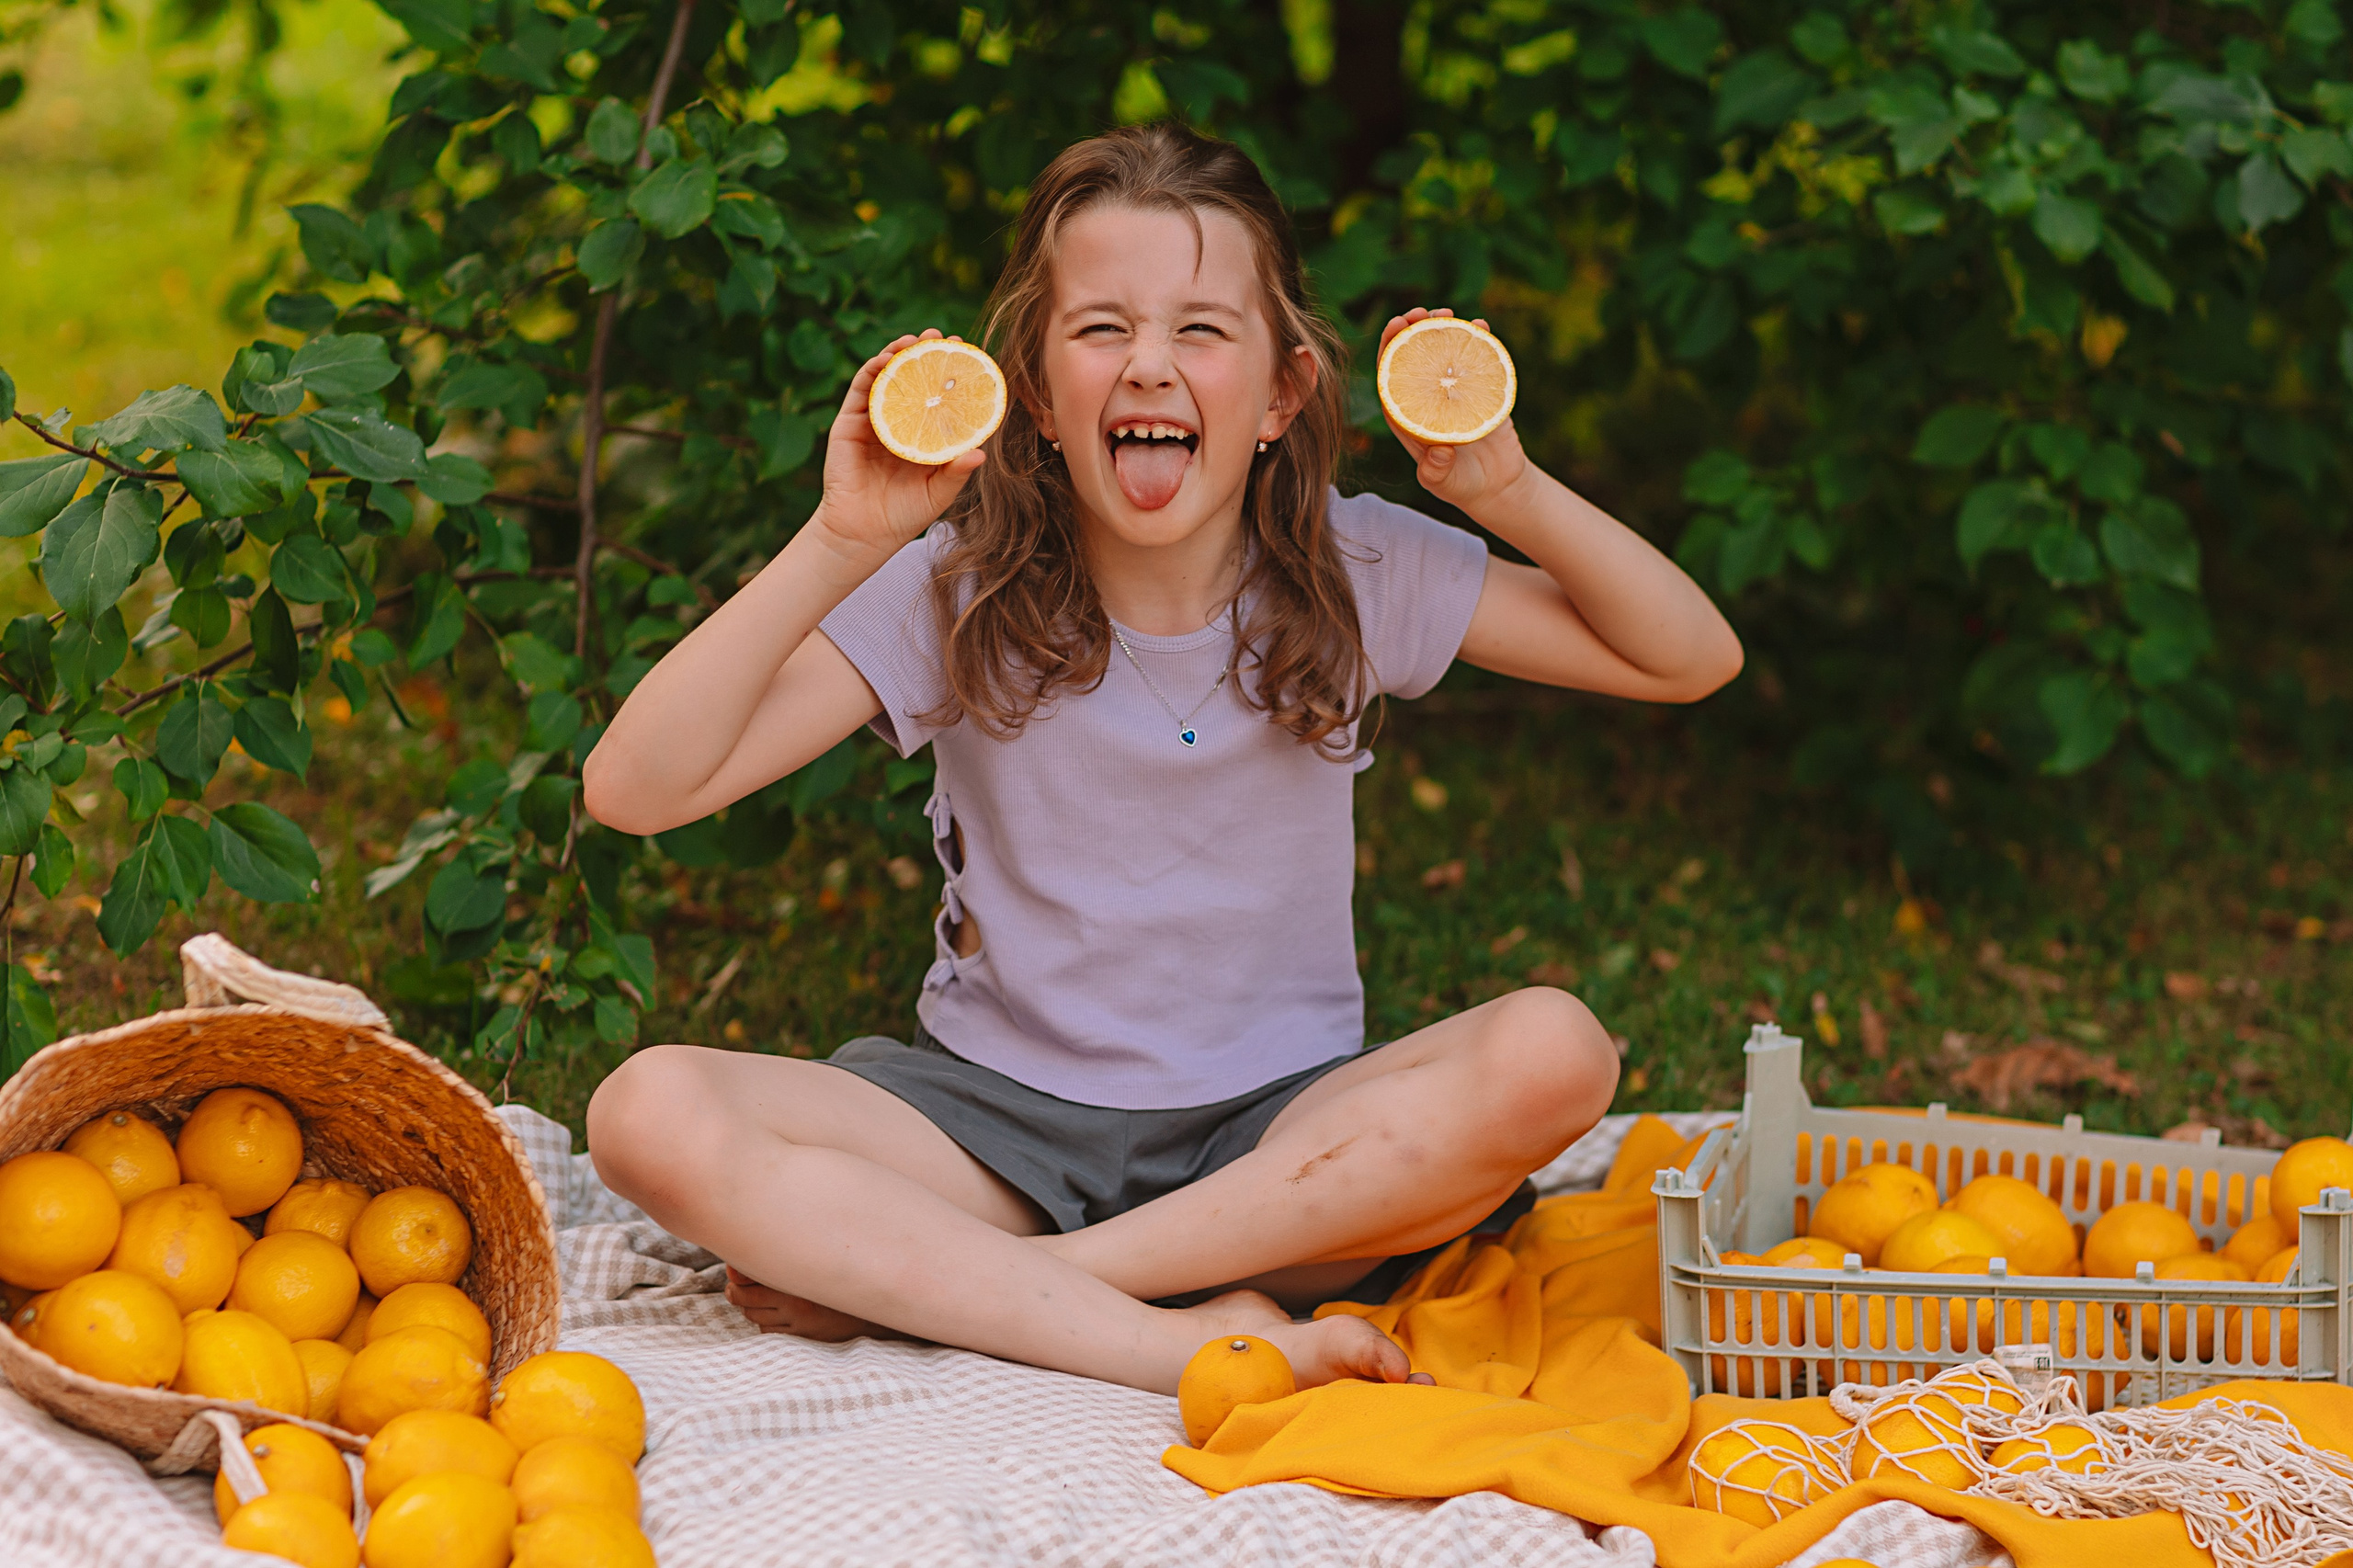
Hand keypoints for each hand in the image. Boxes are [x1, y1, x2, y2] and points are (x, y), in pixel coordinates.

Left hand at [723, 1264, 901, 1341]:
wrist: (876, 1309)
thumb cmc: (845, 1279)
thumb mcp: (817, 1264)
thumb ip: (787, 1257)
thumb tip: (742, 1264)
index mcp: (799, 1277)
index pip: (749, 1276)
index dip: (736, 1273)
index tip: (735, 1269)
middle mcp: (796, 1301)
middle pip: (745, 1299)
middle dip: (737, 1293)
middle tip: (736, 1288)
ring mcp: (799, 1322)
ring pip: (755, 1317)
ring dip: (752, 1308)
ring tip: (757, 1300)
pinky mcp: (802, 1337)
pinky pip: (769, 1333)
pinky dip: (766, 1324)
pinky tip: (775, 1315)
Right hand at [806, 329, 987, 562]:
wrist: (864, 533)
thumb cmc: (905, 514)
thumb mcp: (938, 492)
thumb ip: (957, 472)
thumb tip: (981, 453)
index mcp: (923, 433)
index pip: (939, 395)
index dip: (951, 374)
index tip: (968, 355)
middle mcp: (899, 421)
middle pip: (913, 378)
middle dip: (926, 354)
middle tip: (941, 337)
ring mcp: (873, 419)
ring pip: (886, 377)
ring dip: (898, 353)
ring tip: (914, 341)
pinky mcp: (849, 423)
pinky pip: (861, 389)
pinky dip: (872, 369)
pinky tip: (885, 358)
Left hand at [1377, 308, 1530, 512]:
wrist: (1496, 484)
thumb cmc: (1461, 485)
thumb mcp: (1444, 482)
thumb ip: (1436, 472)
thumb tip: (1439, 452)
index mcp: (1406, 414)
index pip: (1390, 375)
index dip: (1388, 347)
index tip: (1394, 324)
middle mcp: (1426, 397)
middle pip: (1412, 356)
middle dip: (1412, 330)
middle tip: (1420, 312)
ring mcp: (1452, 390)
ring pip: (1441, 351)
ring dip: (1442, 328)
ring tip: (1447, 312)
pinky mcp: (1479, 388)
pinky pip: (1475, 358)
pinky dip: (1478, 339)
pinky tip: (1481, 324)